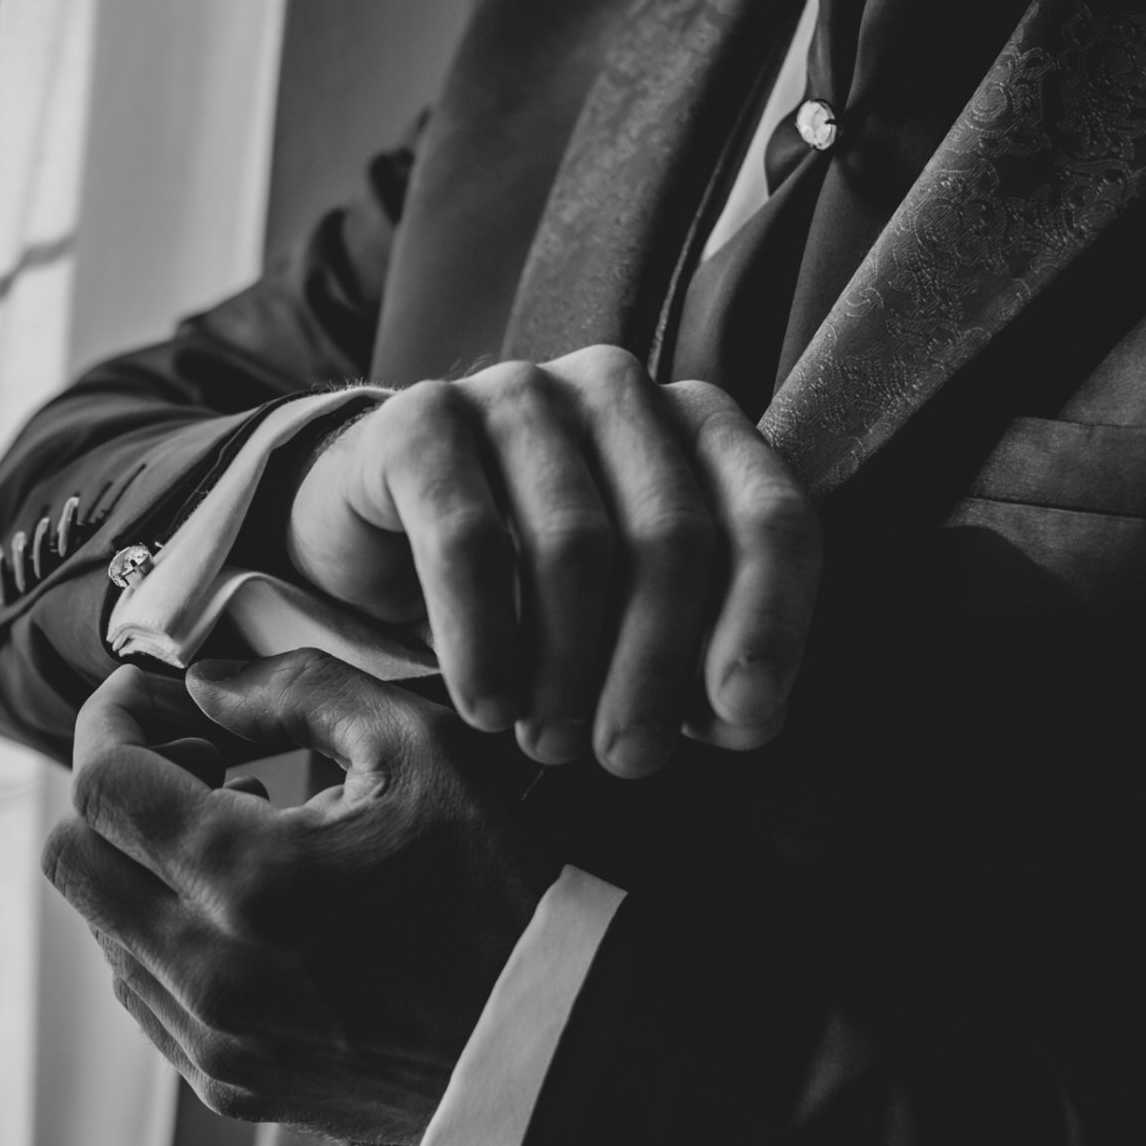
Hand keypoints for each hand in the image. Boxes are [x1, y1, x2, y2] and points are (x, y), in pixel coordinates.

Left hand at [44, 652, 546, 1145]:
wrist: (550, 1045)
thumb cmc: (499, 890)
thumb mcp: (421, 749)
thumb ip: (299, 690)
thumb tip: (206, 683)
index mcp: (252, 879)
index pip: (101, 781)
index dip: (112, 719)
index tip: (156, 700)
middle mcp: (212, 972)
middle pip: (72, 857)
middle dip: (115, 792)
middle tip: (198, 767)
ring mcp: (214, 1041)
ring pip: (101, 926)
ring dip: (142, 866)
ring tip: (238, 837)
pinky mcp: (228, 1086)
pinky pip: (144, 993)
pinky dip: (168, 935)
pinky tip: (249, 911)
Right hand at [284, 346, 819, 775]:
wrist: (376, 532)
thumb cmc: (529, 584)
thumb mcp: (630, 621)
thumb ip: (698, 659)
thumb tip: (744, 716)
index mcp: (698, 425)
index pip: (770, 516)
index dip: (769, 621)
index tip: (741, 717)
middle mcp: (617, 389)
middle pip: (671, 537)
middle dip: (653, 668)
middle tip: (625, 757)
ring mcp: (516, 393)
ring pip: (574, 543)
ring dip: (567, 668)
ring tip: (549, 740)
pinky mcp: (421, 421)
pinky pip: (467, 541)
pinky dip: (484, 642)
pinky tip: (487, 705)